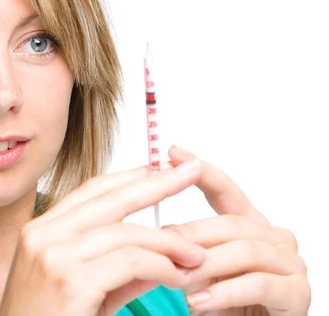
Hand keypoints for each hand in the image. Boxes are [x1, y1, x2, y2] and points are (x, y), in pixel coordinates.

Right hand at [0, 160, 206, 315]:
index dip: (129, 177)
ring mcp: (53, 256)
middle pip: (110, 199)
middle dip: (156, 184)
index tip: (159, 169)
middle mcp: (42, 235)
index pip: (91, 191)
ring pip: (125, 233)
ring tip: (196, 256)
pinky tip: (177, 277)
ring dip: (168, 243)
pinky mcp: (71, 281)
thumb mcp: (83, 291)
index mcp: (40, 230)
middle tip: (190, 172)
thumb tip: (166, 256)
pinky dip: (161, 267)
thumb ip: (123, 271)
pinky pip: (130, 261)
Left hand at [162, 146, 310, 315]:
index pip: (226, 191)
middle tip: (162, 244)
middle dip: (193, 234)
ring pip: (245, 251)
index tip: (172, 153)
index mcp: (250, 225)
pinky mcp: (298, 293)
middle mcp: (275, 237)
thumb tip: (155, 230)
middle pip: (231, 223)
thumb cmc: (222, 301)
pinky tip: (198, 302)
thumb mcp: (199, 268)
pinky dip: (225, 292)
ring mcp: (290, 264)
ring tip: (177, 278)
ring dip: (206, 264)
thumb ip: (187, 246)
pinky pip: (259, 284)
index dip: (201, 171)